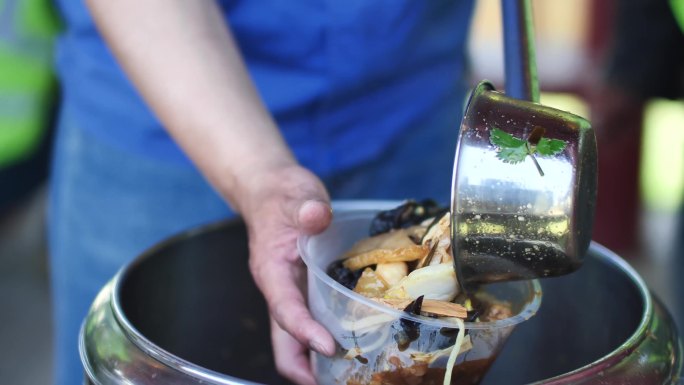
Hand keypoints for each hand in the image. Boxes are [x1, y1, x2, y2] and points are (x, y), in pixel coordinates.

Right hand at [239, 165, 334, 384]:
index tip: (329, 347)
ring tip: (352, 374)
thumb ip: (306, 207)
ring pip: (296, 342)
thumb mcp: (297, 194)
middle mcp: (278, 291)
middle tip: (343, 381)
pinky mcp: (303, 293)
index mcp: (271, 271)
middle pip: (284, 343)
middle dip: (306, 370)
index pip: (285, 310)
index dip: (304, 331)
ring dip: (317, 363)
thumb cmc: (283, 195)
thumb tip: (316, 215)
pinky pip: (311, 326)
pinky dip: (326, 342)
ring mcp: (290, 295)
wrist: (271, 192)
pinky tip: (354, 345)